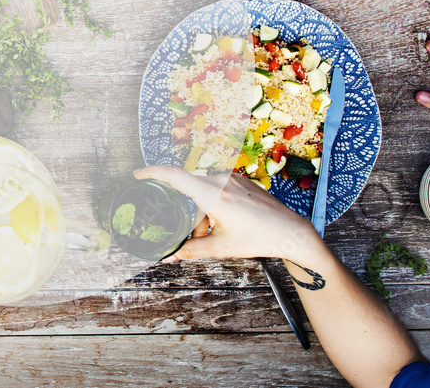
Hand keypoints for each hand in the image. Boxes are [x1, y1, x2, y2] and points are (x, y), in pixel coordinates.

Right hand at [135, 167, 321, 263]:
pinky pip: (217, 189)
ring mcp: (232, 178)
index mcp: (213, 195)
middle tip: (196, 237)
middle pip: (190, 191)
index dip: (153, 172)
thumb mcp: (221, 247)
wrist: (290, 232)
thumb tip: (169, 257)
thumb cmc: (258, 238)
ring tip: (216, 234)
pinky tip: (227, 224)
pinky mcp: (240, 180)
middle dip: (190, 215)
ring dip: (204, 213)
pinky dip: (214, 206)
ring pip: (204, 192)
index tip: (138, 174)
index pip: (175, 176)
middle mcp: (221, 181)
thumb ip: (191, 250)